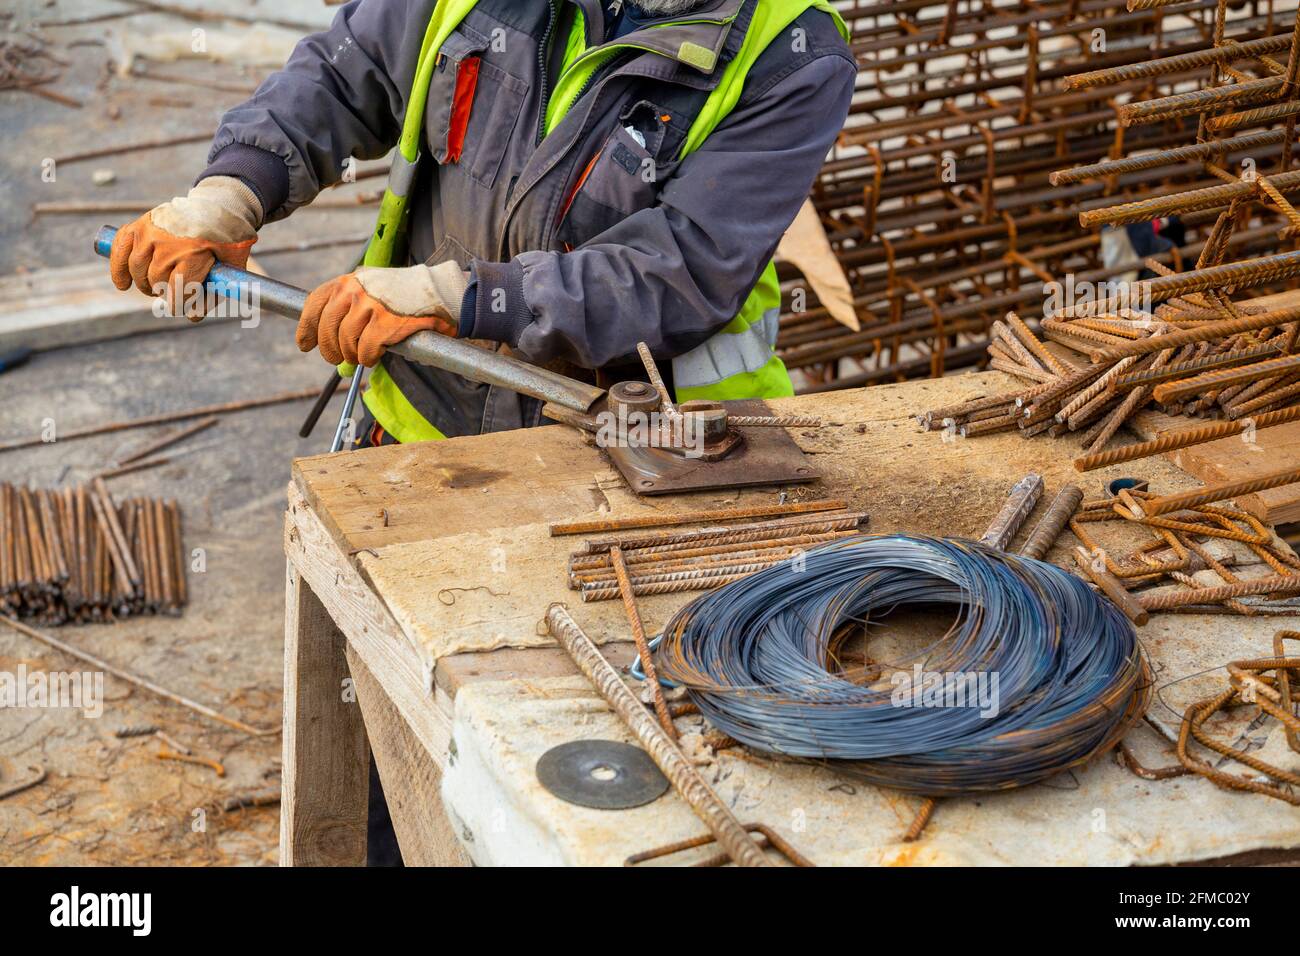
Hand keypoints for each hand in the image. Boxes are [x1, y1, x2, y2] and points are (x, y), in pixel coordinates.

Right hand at [108, 176, 260, 319]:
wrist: (216, 206)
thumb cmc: (226, 241)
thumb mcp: (230, 267)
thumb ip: (214, 293)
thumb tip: (192, 316)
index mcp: (193, 254)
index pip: (177, 289)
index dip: (177, 304)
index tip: (178, 307)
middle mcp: (168, 243)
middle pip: (156, 280)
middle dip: (162, 291)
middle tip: (168, 292)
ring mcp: (151, 232)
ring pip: (137, 268)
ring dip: (143, 283)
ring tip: (153, 286)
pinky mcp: (140, 224)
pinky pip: (120, 248)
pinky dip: (117, 267)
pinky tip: (122, 284)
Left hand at [296, 262, 468, 366]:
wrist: (439, 292)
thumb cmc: (407, 295)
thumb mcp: (372, 288)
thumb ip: (351, 309)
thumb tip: (333, 344)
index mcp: (348, 281)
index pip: (314, 303)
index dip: (306, 327)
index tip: (305, 343)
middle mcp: (354, 291)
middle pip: (327, 327)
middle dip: (328, 349)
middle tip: (335, 359)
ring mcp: (369, 307)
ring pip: (345, 341)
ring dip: (351, 355)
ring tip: (360, 357)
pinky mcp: (385, 324)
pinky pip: (366, 350)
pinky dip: (368, 358)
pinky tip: (376, 356)